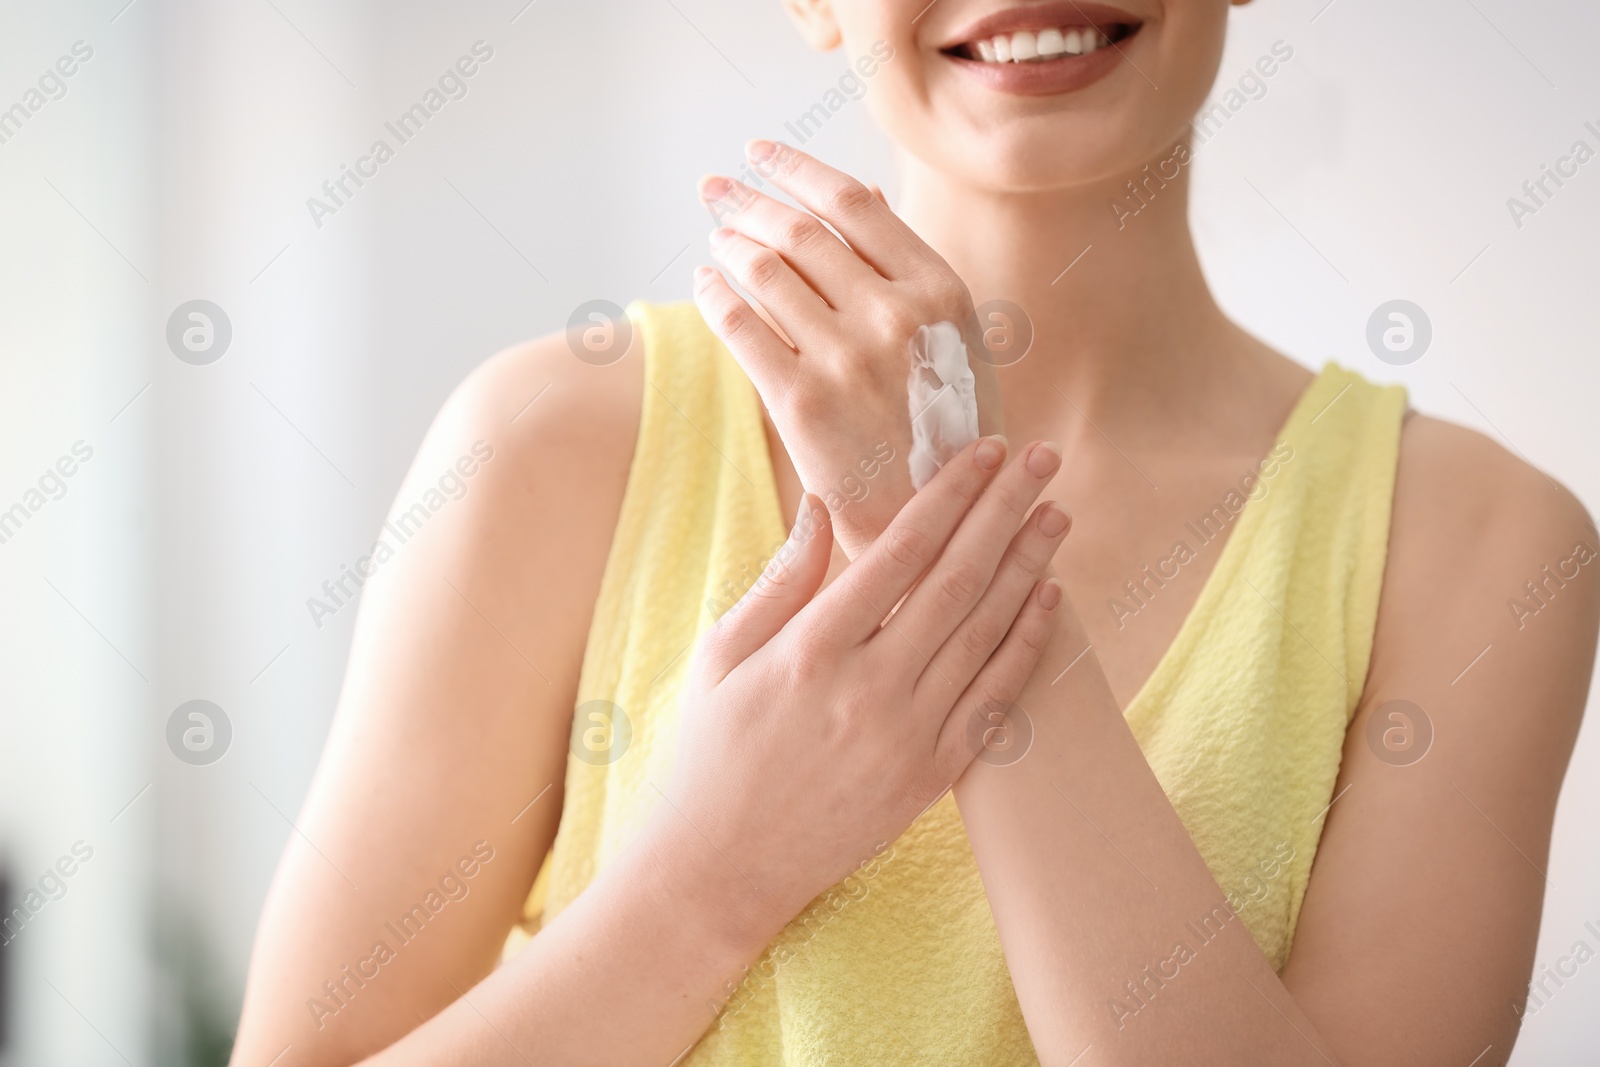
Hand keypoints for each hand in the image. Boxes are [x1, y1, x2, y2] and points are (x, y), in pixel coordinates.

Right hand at [659, 436, 1068, 934]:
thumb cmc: (713, 752)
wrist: (724, 867)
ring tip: (1055, 515)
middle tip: (1041, 459)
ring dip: (1027, 567)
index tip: (981, 451)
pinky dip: (1025, 645)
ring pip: (984, 633)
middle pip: (956, 580)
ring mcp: (906, 736)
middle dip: (1004, 511)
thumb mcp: (722, 656)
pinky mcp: (931, 776)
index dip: (947, 494)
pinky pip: (993, 698)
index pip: (898, 551)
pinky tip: (1047, 597)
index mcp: (810, 649)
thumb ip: (781, 581)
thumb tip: (823, 508)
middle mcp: (867, 689)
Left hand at [692, 140, 1003, 558]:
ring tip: (717, 237)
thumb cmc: (950, 429)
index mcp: (941, 290)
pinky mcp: (802, 402)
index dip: (796, 169)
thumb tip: (859, 194)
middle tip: (715, 189)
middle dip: (748, 202)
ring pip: (767, 272)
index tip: (760, 153)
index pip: (853, 202)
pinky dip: (715, 295)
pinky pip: (741, 328)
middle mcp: (895, 315)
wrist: (940, 523)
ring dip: (731, 244)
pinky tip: (705, 283)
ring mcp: (846, 358)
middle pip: (800, 231)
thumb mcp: (957, 342)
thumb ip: (909, 271)